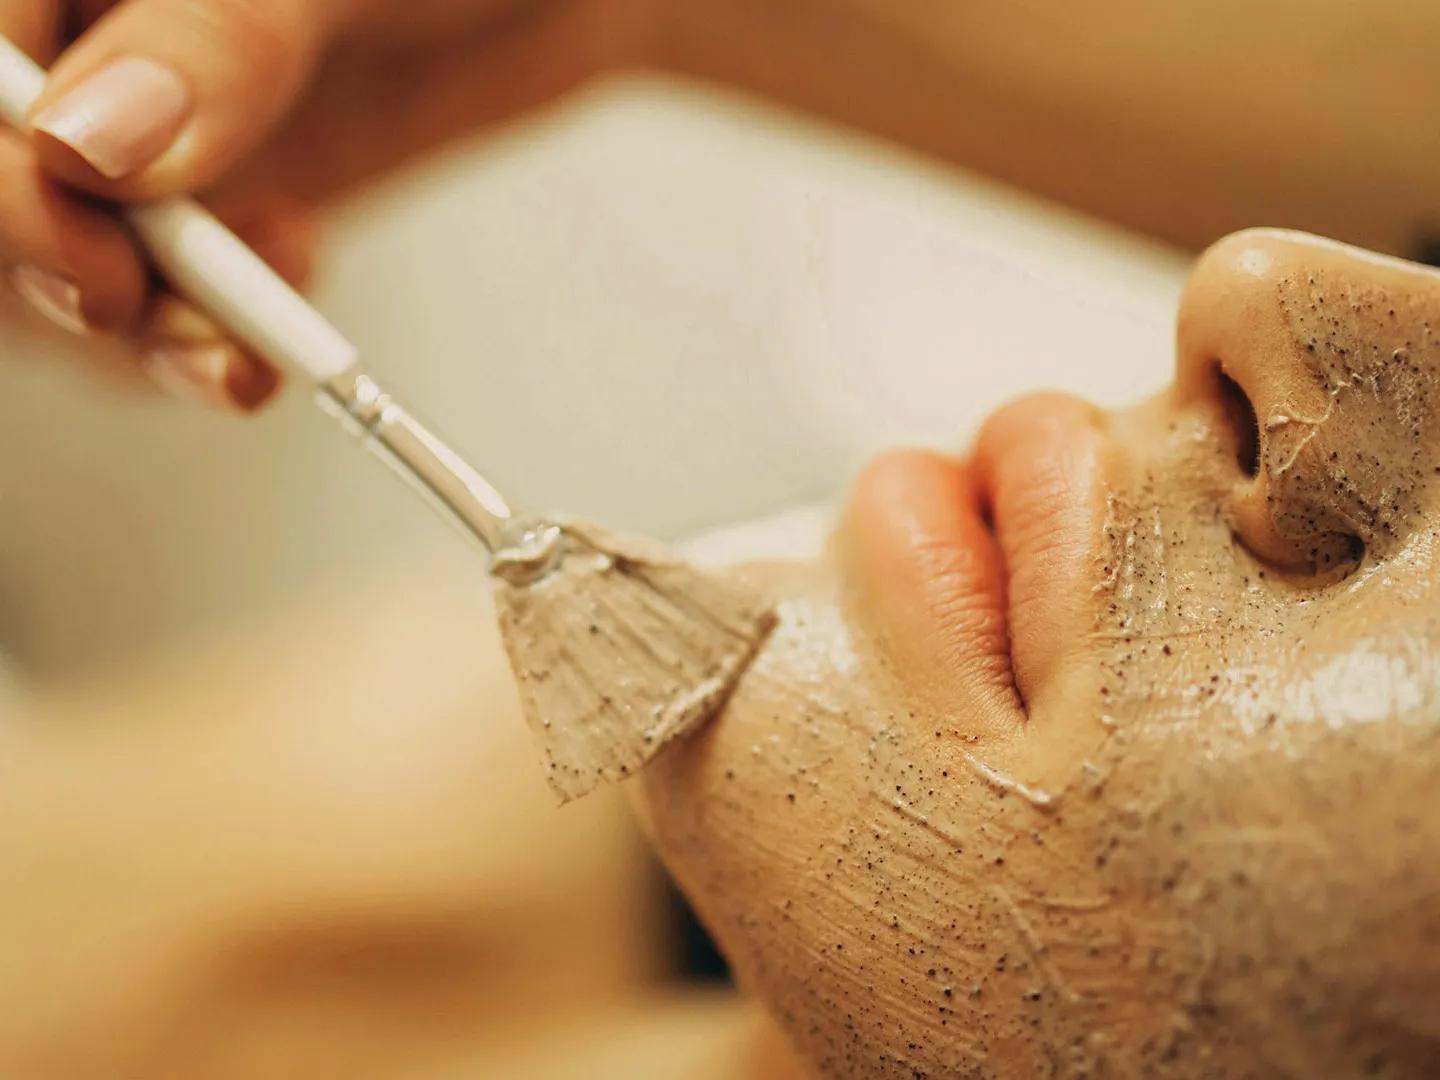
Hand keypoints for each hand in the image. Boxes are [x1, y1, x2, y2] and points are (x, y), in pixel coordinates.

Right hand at [0, 0, 651, 410]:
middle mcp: (105, 41)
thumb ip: (218, 40)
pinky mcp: (217, 194)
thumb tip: (91, 145)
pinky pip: (165, 289)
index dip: (11, 192)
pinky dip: (211, 328)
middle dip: (65, 278)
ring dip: (145, 328)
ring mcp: (156, 125)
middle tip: (162, 317)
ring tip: (241, 342)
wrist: (565, 1)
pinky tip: (289, 277)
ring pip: (71, 260)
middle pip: (11, 188)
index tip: (100, 265)